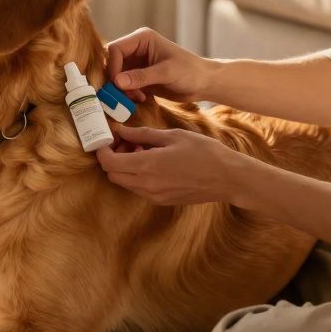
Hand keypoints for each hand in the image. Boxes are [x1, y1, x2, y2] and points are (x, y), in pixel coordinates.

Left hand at [95, 125, 253, 205]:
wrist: (227, 178)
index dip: (103, 150)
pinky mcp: (162, 201)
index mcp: (147, 165)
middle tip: (125, 142)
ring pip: (125, 183)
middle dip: (112, 158)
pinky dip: (137, 175)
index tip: (108, 139)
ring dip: (124, 167)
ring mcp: (154, 196)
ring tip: (142, 149)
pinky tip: (152, 162)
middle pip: (112, 175)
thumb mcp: (172, 136)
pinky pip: (139, 189)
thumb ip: (142, 134)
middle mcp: (146, 184)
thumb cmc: (203, 152)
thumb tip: (121, 130)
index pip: (108, 163)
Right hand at [105, 27, 210, 102]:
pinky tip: (142, 98)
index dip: (114, 67)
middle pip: (113, 63)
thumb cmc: (190, 72)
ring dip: (122, 89)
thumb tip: (117, 81)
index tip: (119, 84)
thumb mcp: (166, 73)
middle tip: (125, 94)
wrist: (204, 83)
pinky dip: (128, 94)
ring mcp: (137, 63)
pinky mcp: (139, 77)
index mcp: (142, 39)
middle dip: (116, 80)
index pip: (115, 49)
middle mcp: (137, 49)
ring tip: (137, 97)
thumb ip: (141, 77)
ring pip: (116, 76)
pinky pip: (124, 85)